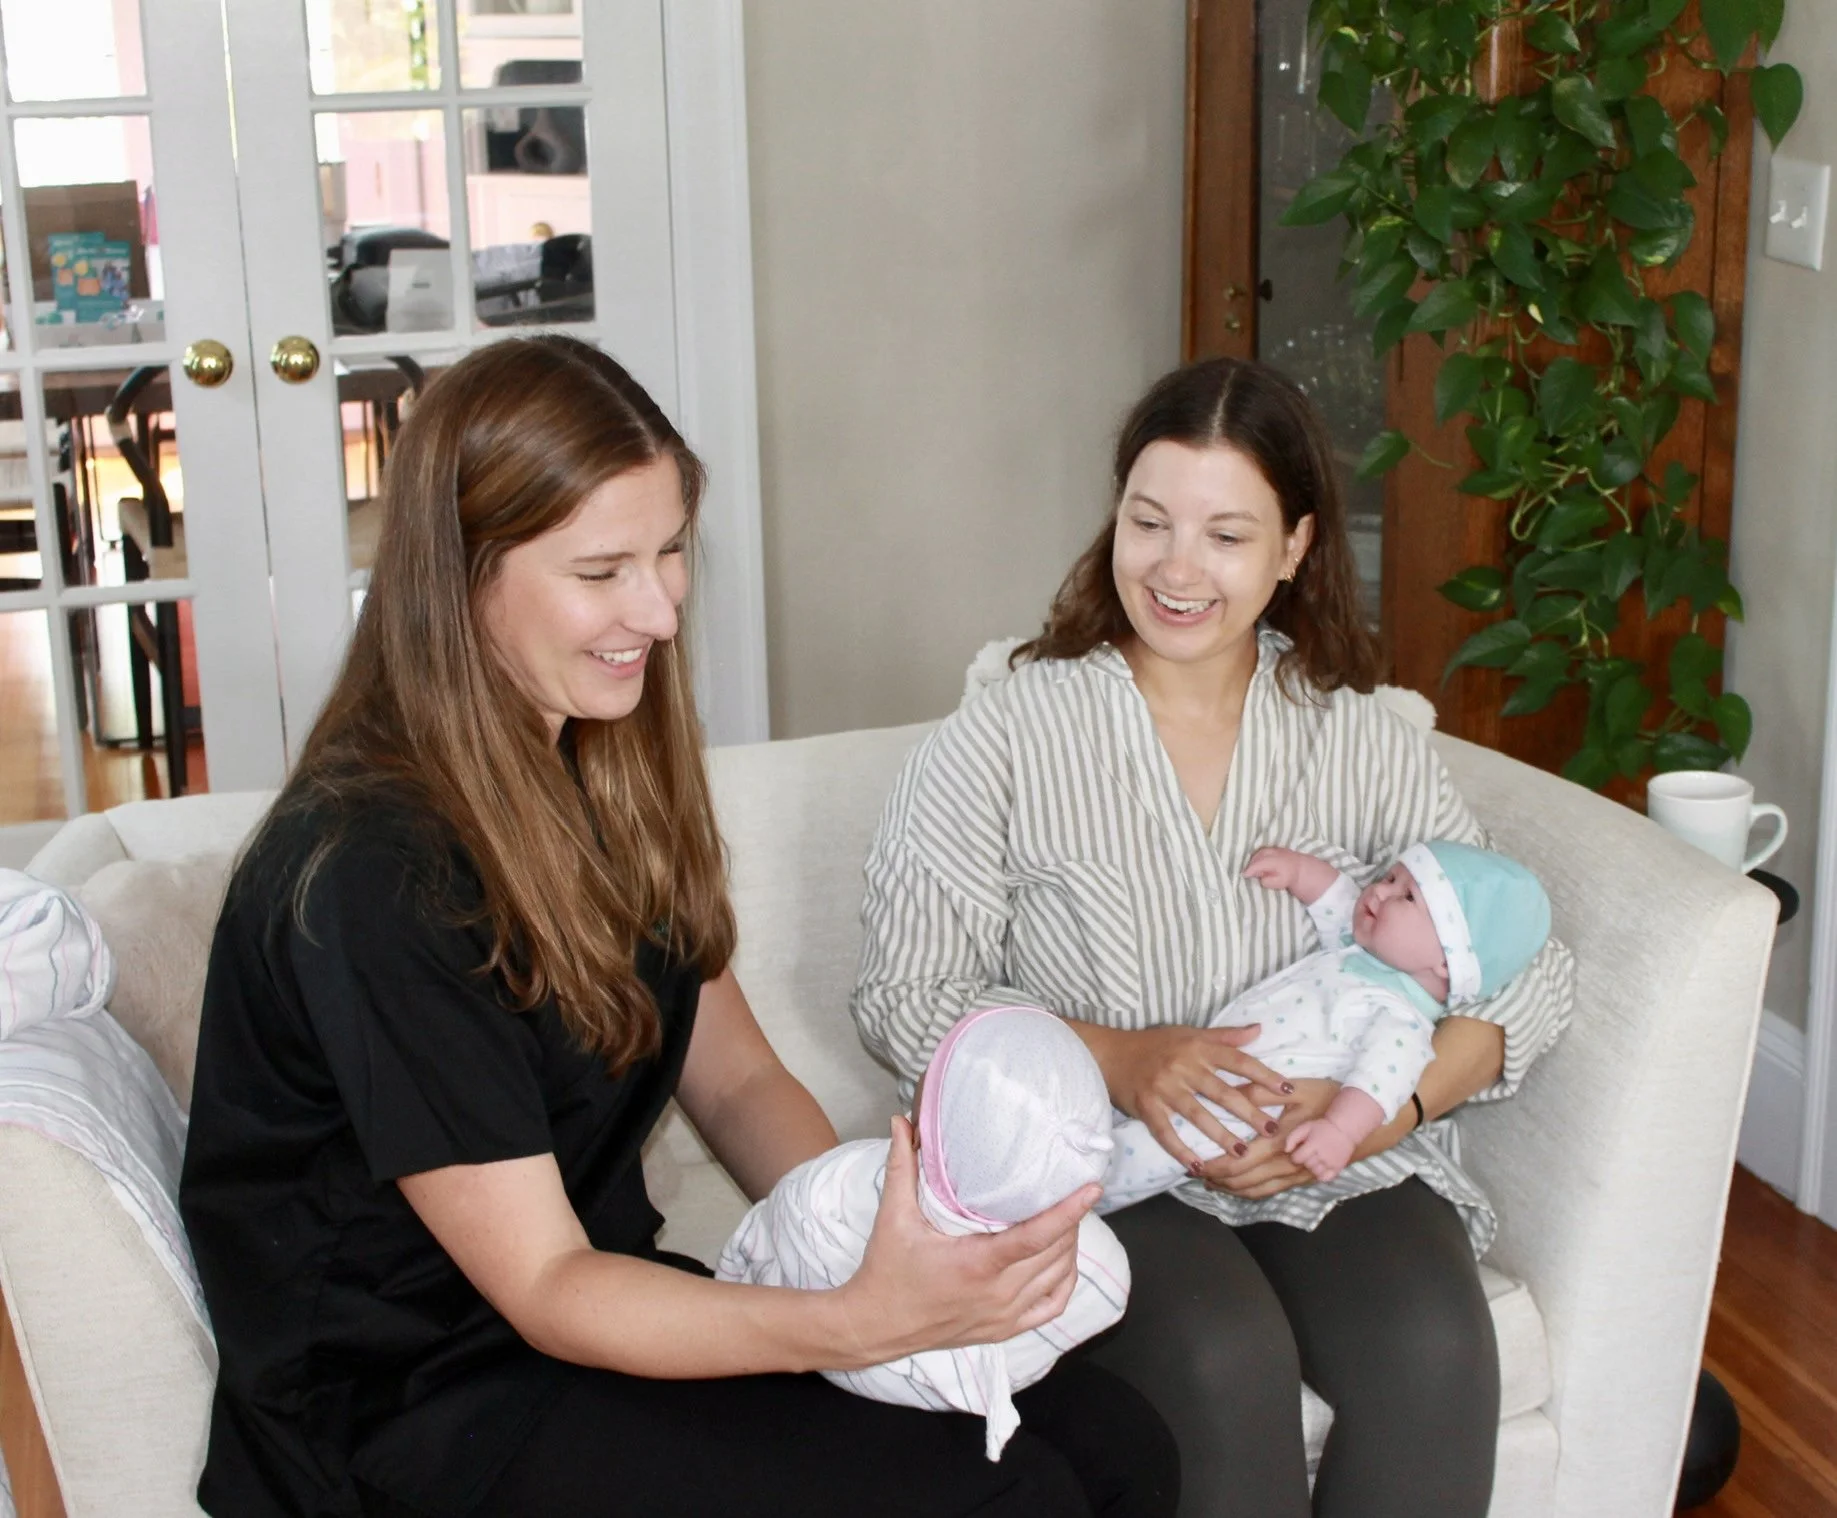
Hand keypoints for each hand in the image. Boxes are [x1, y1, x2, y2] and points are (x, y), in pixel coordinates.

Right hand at [836, 1118, 1098, 1365]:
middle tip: (1071, 1190)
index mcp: (977, 1264)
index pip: (1036, 1235)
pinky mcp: (1004, 1331)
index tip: (1092, 1188)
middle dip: (1071, 1221)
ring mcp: (1004, 1316)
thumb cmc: (885, 1270)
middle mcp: (997, 1294)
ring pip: (1058, 1278)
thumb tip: (900, 1122)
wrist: (875, 1326)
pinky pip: (1051, 1307)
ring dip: (1069, 1247)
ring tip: (1068, 1219)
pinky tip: (1062, 1262)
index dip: (1069, 1211)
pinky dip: (1064, 1282)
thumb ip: (902, 1167)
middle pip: (1055, 1253)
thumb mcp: (892, 1217)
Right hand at [1087, 1023, 1294, 1171]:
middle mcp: (1183, 1067)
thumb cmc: (1154, 1044)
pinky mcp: (1146, 1107)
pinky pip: (1166, 1133)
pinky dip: (1181, 1151)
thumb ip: (1225, 1036)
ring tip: (1243, 1152)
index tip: (1287, 1090)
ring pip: (1197, 1115)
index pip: (1238, 1061)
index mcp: (1197, 1048)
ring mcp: (1164, 1088)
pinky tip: (1197, 1166)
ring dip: (1221, 1135)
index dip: (1264, 1075)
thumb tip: (1259, 1029)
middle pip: (1222, 1092)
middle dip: (1249, 1112)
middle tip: (1272, 1130)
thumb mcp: (1190, 1034)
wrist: (1110, 1054)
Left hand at [1196, 1077, 1338, 1197]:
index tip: (1194, 1162)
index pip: (1238, 1162)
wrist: (1364, 1121)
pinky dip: (1248, 1192)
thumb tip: (1229, 1092)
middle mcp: (1285, 1165)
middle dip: (1216, 1179)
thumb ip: (1259, 1092)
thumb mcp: (1294, 1088)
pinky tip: (1237, 1187)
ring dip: (1230, 1189)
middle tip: (1195, 1173)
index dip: (1213, 1166)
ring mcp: (1295, 1176)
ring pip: (1255, 1191)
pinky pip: (1270, 1192)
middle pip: (1242, 1182)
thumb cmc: (1329, 1099)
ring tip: (1209, 1182)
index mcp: (1279, 1143)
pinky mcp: (1302, 1180)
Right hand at [1242, 846, 1338, 905]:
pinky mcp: (1282, 850)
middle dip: (1251, 862)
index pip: (1259, 863)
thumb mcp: (1283, 883)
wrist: (1314, 873)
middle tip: (1246, 872)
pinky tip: (1258, 862)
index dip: (1250, 869)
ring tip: (1252, 868)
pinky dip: (1261, 856)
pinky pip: (1267, 851)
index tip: (1243, 875)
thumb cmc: (1298, 880)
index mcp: (1278, 862)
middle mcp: (1278, 854)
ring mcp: (1280, 850)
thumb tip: (1261, 878)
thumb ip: (1271, 880)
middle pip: (1260, 855)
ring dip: (1255, 858)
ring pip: (1263, 851)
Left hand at [1285, 1117, 1355, 1181]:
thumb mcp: (1305, 1127)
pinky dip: (1321, 1176)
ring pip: (1315, 1173)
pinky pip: (1326, 1178)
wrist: (1343, 1129)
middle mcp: (1322, 1155)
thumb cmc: (1322, 1127)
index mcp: (1313, 1144)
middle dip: (1306, 1160)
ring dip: (1313, 1168)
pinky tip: (1321, 1168)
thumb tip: (1286, 1150)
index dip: (1296, 1156)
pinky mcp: (1338, 1168)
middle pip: (1307, 1165)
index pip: (1297, 1158)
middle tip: (1310, 1153)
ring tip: (1316, 1160)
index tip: (1300, 1151)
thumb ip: (1292, 1137)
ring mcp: (1331, 1162)